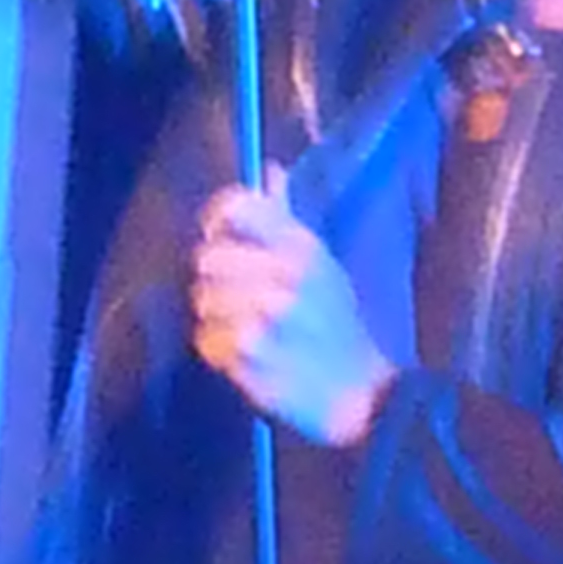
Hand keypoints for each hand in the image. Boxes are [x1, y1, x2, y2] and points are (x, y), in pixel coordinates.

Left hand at [190, 184, 396, 448]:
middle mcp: (285, 270)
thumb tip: (270, 168)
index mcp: (301, 244)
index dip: (215, 222)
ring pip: (202, 302)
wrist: (359, 395)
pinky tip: (248, 359)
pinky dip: (220, 354)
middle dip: (216, 286)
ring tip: (251, 336)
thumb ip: (285, 217)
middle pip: (206, 259)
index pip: (235, 207)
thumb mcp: (320, 264)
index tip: (219, 242)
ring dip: (218, 323)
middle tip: (242, 307)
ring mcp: (267, 310)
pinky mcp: (251, 348)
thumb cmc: (335, 327)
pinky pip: (206, 340)